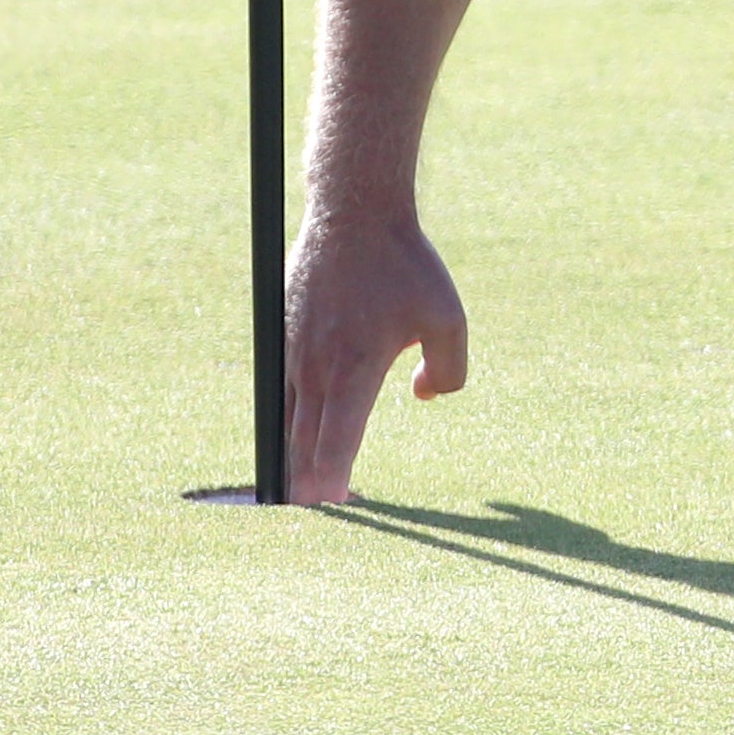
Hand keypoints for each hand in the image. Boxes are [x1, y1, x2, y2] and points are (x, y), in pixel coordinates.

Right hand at [284, 200, 469, 504]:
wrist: (353, 214)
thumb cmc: (406, 265)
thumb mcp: (448, 316)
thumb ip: (449, 369)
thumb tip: (424, 397)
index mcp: (356, 369)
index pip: (338, 441)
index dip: (332, 479)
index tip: (331, 506)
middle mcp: (318, 368)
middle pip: (304, 442)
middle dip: (305, 484)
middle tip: (307, 520)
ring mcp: (294, 353)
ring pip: (289, 419)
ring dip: (291, 457)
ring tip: (294, 494)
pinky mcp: (284, 338)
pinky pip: (284, 392)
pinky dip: (287, 422)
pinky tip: (292, 439)